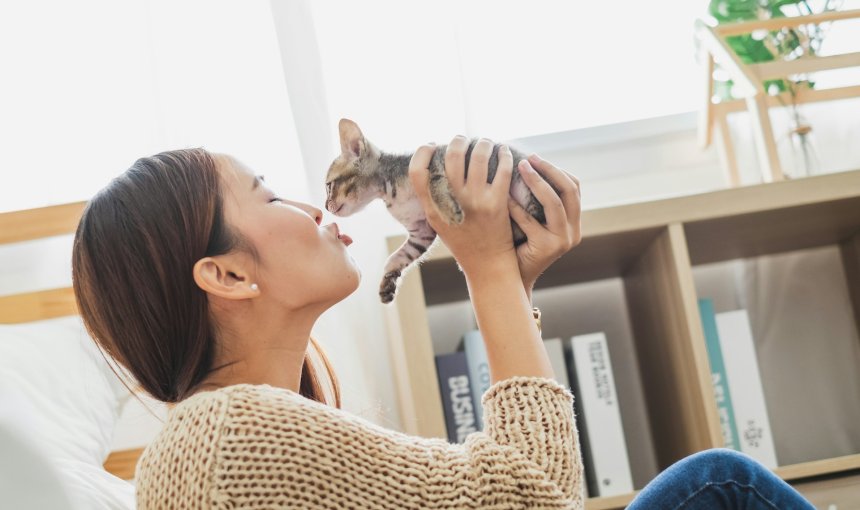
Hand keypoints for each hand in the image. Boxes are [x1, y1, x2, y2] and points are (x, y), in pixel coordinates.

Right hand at [409, 136, 517, 277]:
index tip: (431, 146)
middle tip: (463, 139)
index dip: (422, 153)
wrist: (487, 266)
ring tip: (485, 142)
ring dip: (483, 144)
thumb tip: (436, 166)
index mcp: (433, 209)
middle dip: (458, 141)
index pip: (417, 172)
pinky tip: (504, 152)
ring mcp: (476, 202)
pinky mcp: (497, 204)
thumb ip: (434, 198)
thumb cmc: (463, 243)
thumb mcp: (439, 223)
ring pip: (478, 157)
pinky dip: (503, 155)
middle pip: (452, 157)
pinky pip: (501, 169)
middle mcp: (453, 203)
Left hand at [508, 154, 581, 298]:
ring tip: (520, 168)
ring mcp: (562, 241)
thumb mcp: (532, 220)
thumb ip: (535, 200)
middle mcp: (573, 231)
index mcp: (573, 222)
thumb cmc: (516, 244)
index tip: (536, 158)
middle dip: (549, 170)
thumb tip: (523, 164)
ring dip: (537, 181)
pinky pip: (530, 220)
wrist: (510, 279)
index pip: (574, 187)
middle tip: (529, 158)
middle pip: (569, 190)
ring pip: (554, 202)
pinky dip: (517, 205)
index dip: (556, 170)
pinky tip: (504, 195)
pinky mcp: (547, 248)